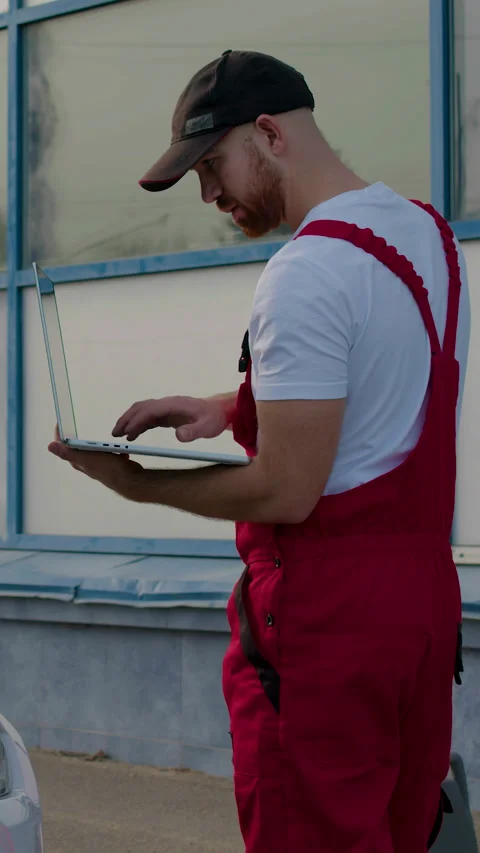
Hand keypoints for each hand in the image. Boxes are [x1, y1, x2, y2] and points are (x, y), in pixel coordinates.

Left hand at [48, 427, 144, 499]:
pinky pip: (107, 454)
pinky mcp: (109, 465)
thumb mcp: (87, 457)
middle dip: (75, 439)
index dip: (60, 435)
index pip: (64, 447)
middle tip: (75, 427)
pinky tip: (117, 449)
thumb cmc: (109, 468)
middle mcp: (85, 464)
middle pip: (76, 449)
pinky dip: (111, 449)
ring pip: (92, 451)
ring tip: (99, 438)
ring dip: (95, 444)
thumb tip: (50, 446)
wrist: (130, 479)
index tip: (60, 423)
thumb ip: (69, 452)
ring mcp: (98, 465)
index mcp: (78, 461)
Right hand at [112, 395, 232, 442]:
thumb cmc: (214, 418)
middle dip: (126, 419)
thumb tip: (179, 436)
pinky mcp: (167, 414)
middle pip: (141, 408)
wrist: (220, 411)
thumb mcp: (207, 427)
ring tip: (118, 435)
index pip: (150, 410)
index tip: (127, 433)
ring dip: (129, 421)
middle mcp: (167, 404)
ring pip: (142, 411)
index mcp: (174, 405)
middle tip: (114, 434)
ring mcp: (166, 408)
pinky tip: (132, 435)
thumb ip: (193, 431)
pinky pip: (148, 417)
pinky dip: (138, 425)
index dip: (138, 421)